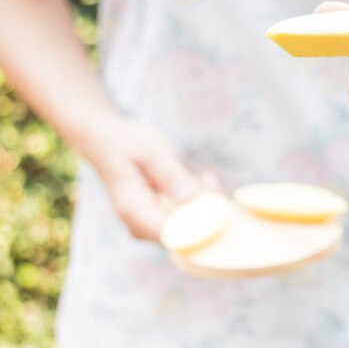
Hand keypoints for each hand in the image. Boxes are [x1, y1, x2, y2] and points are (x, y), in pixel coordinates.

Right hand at [78, 116, 206, 240]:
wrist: (106, 141)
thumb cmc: (127, 142)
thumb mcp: (152, 151)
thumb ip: (172, 176)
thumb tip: (193, 199)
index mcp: (134, 210)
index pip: (172, 234)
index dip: (200, 225)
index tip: (214, 201)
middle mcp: (139, 225)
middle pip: (184, 234)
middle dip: (206, 210)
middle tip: (209, 180)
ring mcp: (148, 225)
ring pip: (189, 227)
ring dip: (205, 204)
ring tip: (205, 177)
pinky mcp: (158, 219)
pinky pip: (185, 218)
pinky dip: (199, 201)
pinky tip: (200, 179)